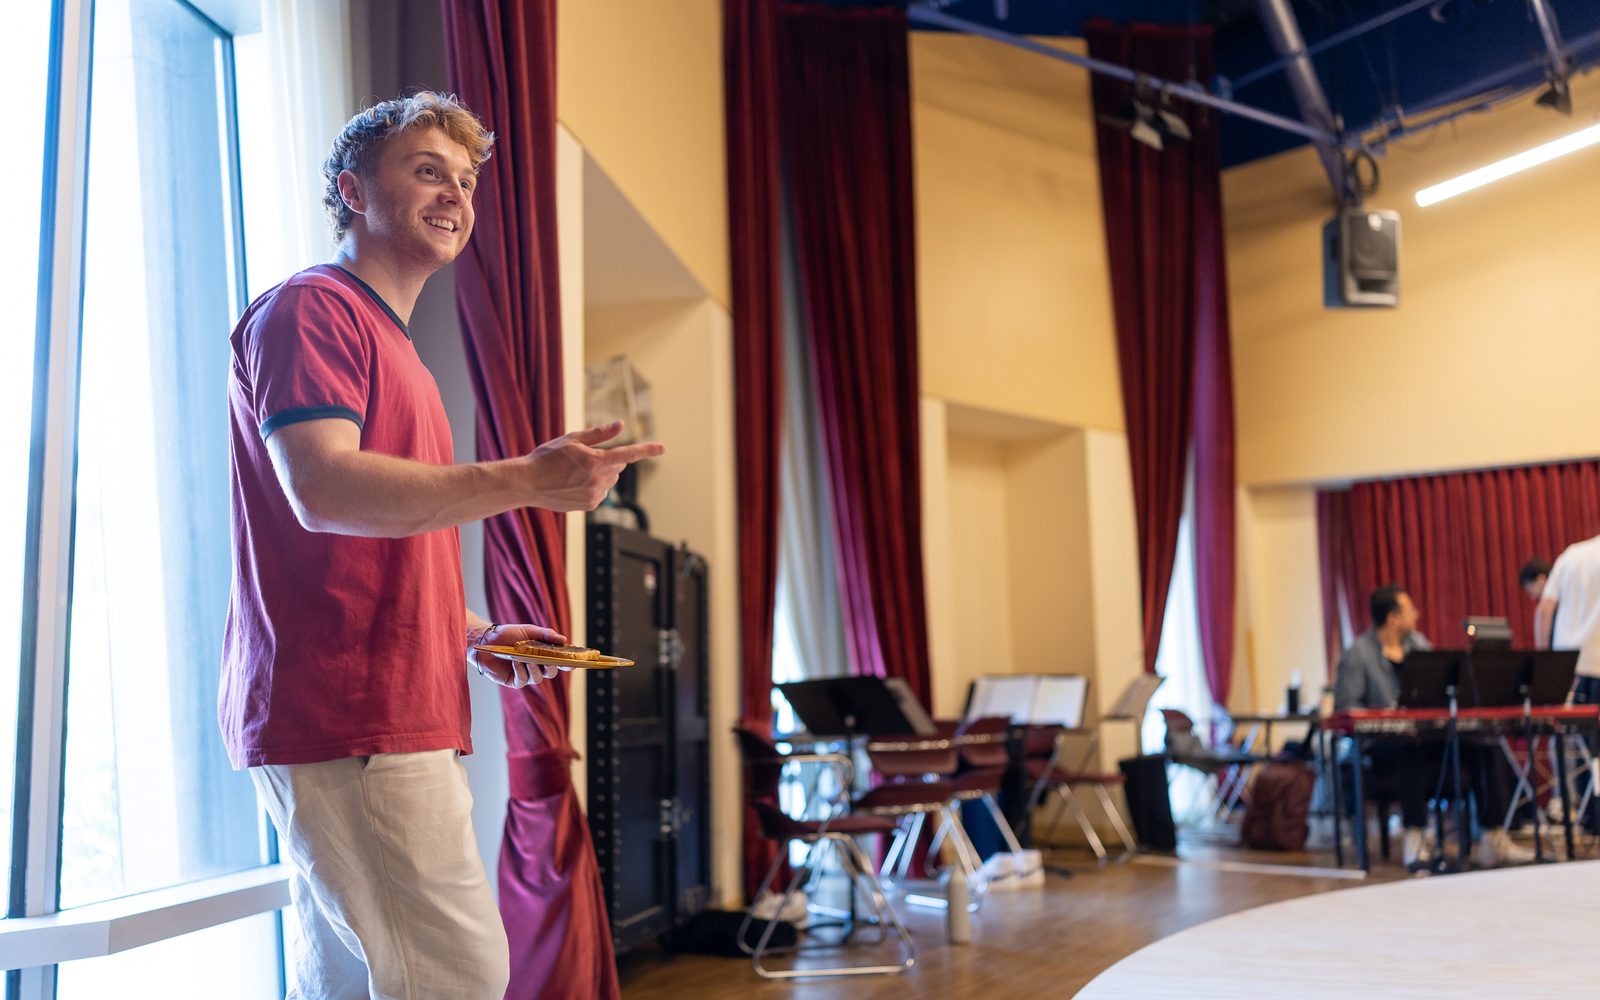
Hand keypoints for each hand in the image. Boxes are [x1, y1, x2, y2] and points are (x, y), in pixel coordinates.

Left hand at [469, 623, 571, 688]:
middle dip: (552, 667)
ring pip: (538, 678)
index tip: (574, 663)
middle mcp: (537, 666)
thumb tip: (564, 639)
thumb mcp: (529, 631)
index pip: (559, 661)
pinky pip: (523, 680)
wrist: (486, 640)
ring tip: (527, 659)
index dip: (568, 663)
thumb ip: (546, 635)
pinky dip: (521, 671)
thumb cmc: (508, 634)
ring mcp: (526, 675)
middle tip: (550, 661)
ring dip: (534, 669)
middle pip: (552, 672)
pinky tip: (516, 662)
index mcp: (543, 654)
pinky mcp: (514, 681)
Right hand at [520, 421, 665, 511]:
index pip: (628, 454)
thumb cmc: (547, 457)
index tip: (663, 448)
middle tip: (585, 458)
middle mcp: (598, 480)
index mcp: (595, 461)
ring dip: (601, 474)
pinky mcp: (589, 505)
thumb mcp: (571, 439)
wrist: (527, 483)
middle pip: (618, 467)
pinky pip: (601, 493)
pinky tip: (574, 484)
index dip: (647, 450)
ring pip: (610, 481)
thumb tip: (620, 425)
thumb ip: (599, 434)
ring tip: (574, 473)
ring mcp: (594, 495)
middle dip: (609, 460)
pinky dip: (593, 487)